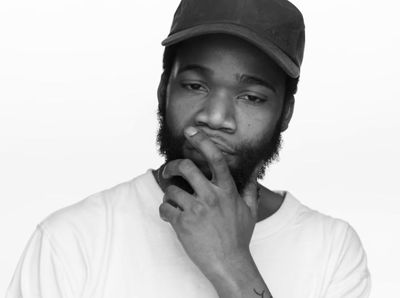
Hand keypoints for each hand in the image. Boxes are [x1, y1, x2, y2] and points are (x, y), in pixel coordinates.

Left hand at [159, 126, 260, 292]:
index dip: (202, 141)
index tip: (190, 132)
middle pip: (186, 167)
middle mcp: (211, 196)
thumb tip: (258, 165)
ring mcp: (196, 210)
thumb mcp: (250, 208)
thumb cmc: (239, 236)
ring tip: (174, 204)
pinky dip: (164, 211)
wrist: (229, 263)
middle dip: (172, 166)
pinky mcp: (183, 224)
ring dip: (169, 195)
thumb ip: (250, 185)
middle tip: (168, 170)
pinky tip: (171, 216)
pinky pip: (164, 209)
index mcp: (227, 190)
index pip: (215, 158)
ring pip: (171, 190)